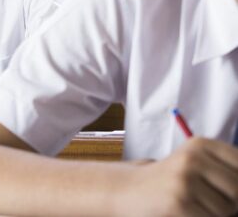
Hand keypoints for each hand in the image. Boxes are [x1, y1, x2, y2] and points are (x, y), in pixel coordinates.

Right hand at [115, 137, 237, 216]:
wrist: (126, 190)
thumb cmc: (168, 182)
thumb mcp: (194, 165)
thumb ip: (224, 172)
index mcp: (200, 144)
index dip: (235, 182)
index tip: (223, 187)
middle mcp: (193, 158)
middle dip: (231, 202)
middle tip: (206, 200)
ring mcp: (184, 180)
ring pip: (227, 208)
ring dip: (214, 213)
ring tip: (191, 205)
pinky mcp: (179, 203)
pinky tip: (183, 212)